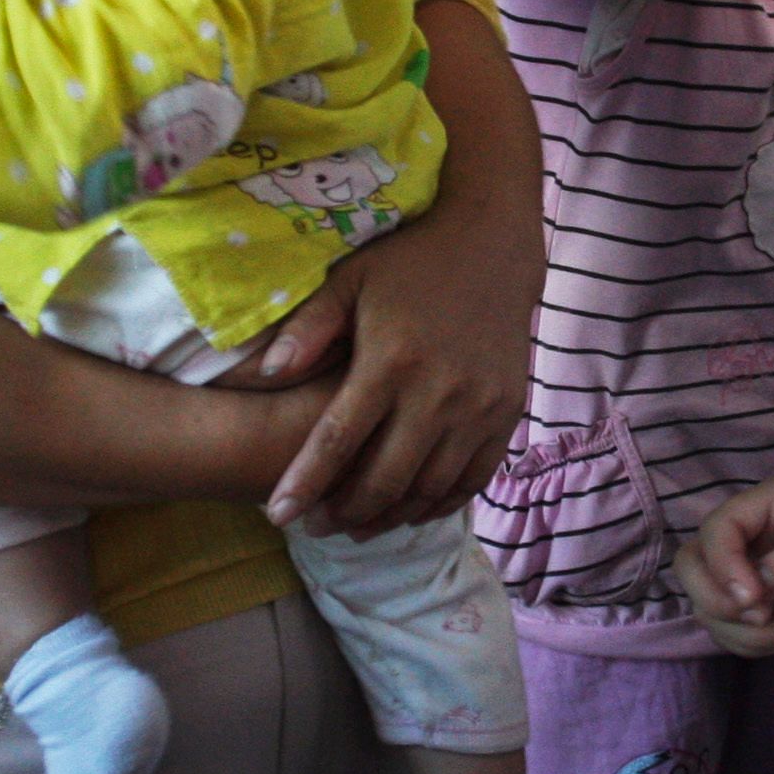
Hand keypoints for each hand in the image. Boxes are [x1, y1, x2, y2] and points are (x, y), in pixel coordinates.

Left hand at [226, 218, 531, 536]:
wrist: (493, 247)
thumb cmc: (411, 262)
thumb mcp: (350, 280)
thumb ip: (308, 329)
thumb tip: (265, 376)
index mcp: (390, 361)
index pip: (338, 440)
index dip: (305, 484)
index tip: (278, 514)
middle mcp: (438, 392)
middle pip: (384, 479)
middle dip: (344, 513)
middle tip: (317, 527)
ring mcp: (479, 407)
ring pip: (430, 489)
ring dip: (391, 516)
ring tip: (358, 526)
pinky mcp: (508, 411)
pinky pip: (474, 478)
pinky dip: (441, 504)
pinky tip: (413, 510)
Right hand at [671, 490, 773, 658]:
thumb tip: (761, 581)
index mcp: (771, 502)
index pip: (720, 526)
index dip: (724, 563)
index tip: (753, 599)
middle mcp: (748, 532)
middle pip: (690, 562)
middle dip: (717, 599)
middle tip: (760, 618)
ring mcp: (742, 569)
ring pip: (704, 602)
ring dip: (742, 630)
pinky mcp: (746, 603)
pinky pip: (724, 629)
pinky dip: (752, 643)